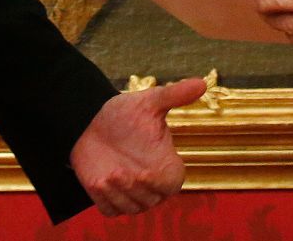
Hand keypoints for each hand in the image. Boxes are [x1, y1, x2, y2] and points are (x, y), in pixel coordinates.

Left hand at [70, 78, 206, 216]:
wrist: (90, 122)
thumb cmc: (125, 113)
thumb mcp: (149, 102)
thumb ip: (175, 95)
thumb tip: (202, 83)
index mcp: (165, 163)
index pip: (172, 183)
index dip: (160, 182)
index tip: (144, 172)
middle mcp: (151, 182)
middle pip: (151, 200)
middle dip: (134, 188)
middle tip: (119, 171)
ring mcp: (130, 193)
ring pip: (131, 207)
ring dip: (119, 194)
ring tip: (107, 174)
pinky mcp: (110, 199)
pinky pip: (111, 210)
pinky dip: (106, 200)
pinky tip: (98, 181)